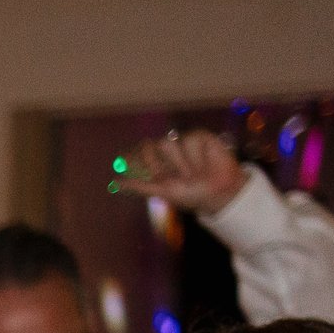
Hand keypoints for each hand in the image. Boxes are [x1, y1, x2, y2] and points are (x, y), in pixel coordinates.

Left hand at [119, 130, 246, 213]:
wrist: (218, 193)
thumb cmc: (191, 195)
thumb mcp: (163, 192)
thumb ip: (140, 186)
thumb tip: (115, 183)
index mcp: (157, 164)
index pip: (140, 153)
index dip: (142, 161)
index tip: (150, 172)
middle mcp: (168, 152)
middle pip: (155, 146)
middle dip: (167, 164)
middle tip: (182, 177)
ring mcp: (184, 143)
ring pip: (172, 142)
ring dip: (183, 163)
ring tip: (195, 173)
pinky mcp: (200, 137)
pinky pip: (191, 138)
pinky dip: (197, 155)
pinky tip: (205, 163)